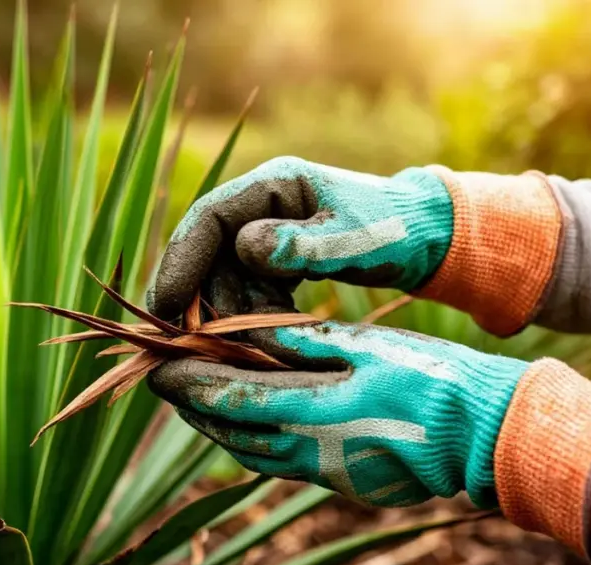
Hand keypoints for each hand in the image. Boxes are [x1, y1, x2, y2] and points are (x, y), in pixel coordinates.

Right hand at [148, 156, 453, 319]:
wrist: (425, 237)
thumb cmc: (395, 229)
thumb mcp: (355, 238)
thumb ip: (305, 244)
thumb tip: (246, 248)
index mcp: (274, 185)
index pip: (208, 219)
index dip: (180, 260)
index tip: (165, 305)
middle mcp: (261, 207)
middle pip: (208, 256)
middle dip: (199, 302)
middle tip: (190, 347)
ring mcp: (266, 234)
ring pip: (226, 281)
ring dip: (229, 319)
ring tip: (243, 352)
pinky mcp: (275, 261)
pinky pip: (248, 293)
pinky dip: (250, 321)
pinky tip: (265, 345)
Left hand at [148, 320, 529, 507]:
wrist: (485, 435)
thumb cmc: (432, 379)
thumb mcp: (368, 348)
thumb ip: (306, 344)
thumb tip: (251, 334)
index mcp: (316, 412)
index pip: (232, 395)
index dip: (188, 381)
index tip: (158, 364)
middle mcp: (311, 453)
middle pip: (231, 431)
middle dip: (192, 405)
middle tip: (165, 378)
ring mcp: (327, 474)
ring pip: (250, 453)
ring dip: (218, 425)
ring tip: (196, 397)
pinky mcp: (341, 483)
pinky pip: (279, 462)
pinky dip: (252, 439)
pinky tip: (248, 418)